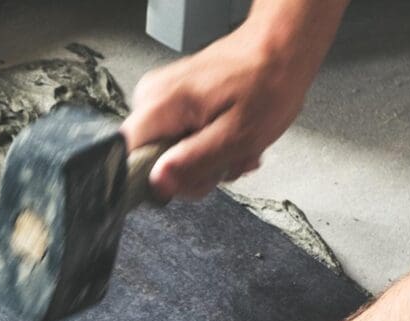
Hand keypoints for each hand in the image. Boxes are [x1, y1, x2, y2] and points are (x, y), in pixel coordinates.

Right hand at [123, 23, 320, 198]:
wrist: (281, 49)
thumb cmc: (267, 83)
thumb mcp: (236, 136)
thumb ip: (193, 162)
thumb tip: (157, 183)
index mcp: (162, 105)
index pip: (128, 159)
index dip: (158, 181)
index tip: (191, 178)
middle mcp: (152, 99)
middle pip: (151, 163)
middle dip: (191, 174)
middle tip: (224, 163)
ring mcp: (161, 100)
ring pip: (167, 157)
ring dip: (203, 163)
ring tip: (233, 150)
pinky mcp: (172, 103)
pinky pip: (177, 142)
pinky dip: (206, 148)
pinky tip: (228, 140)